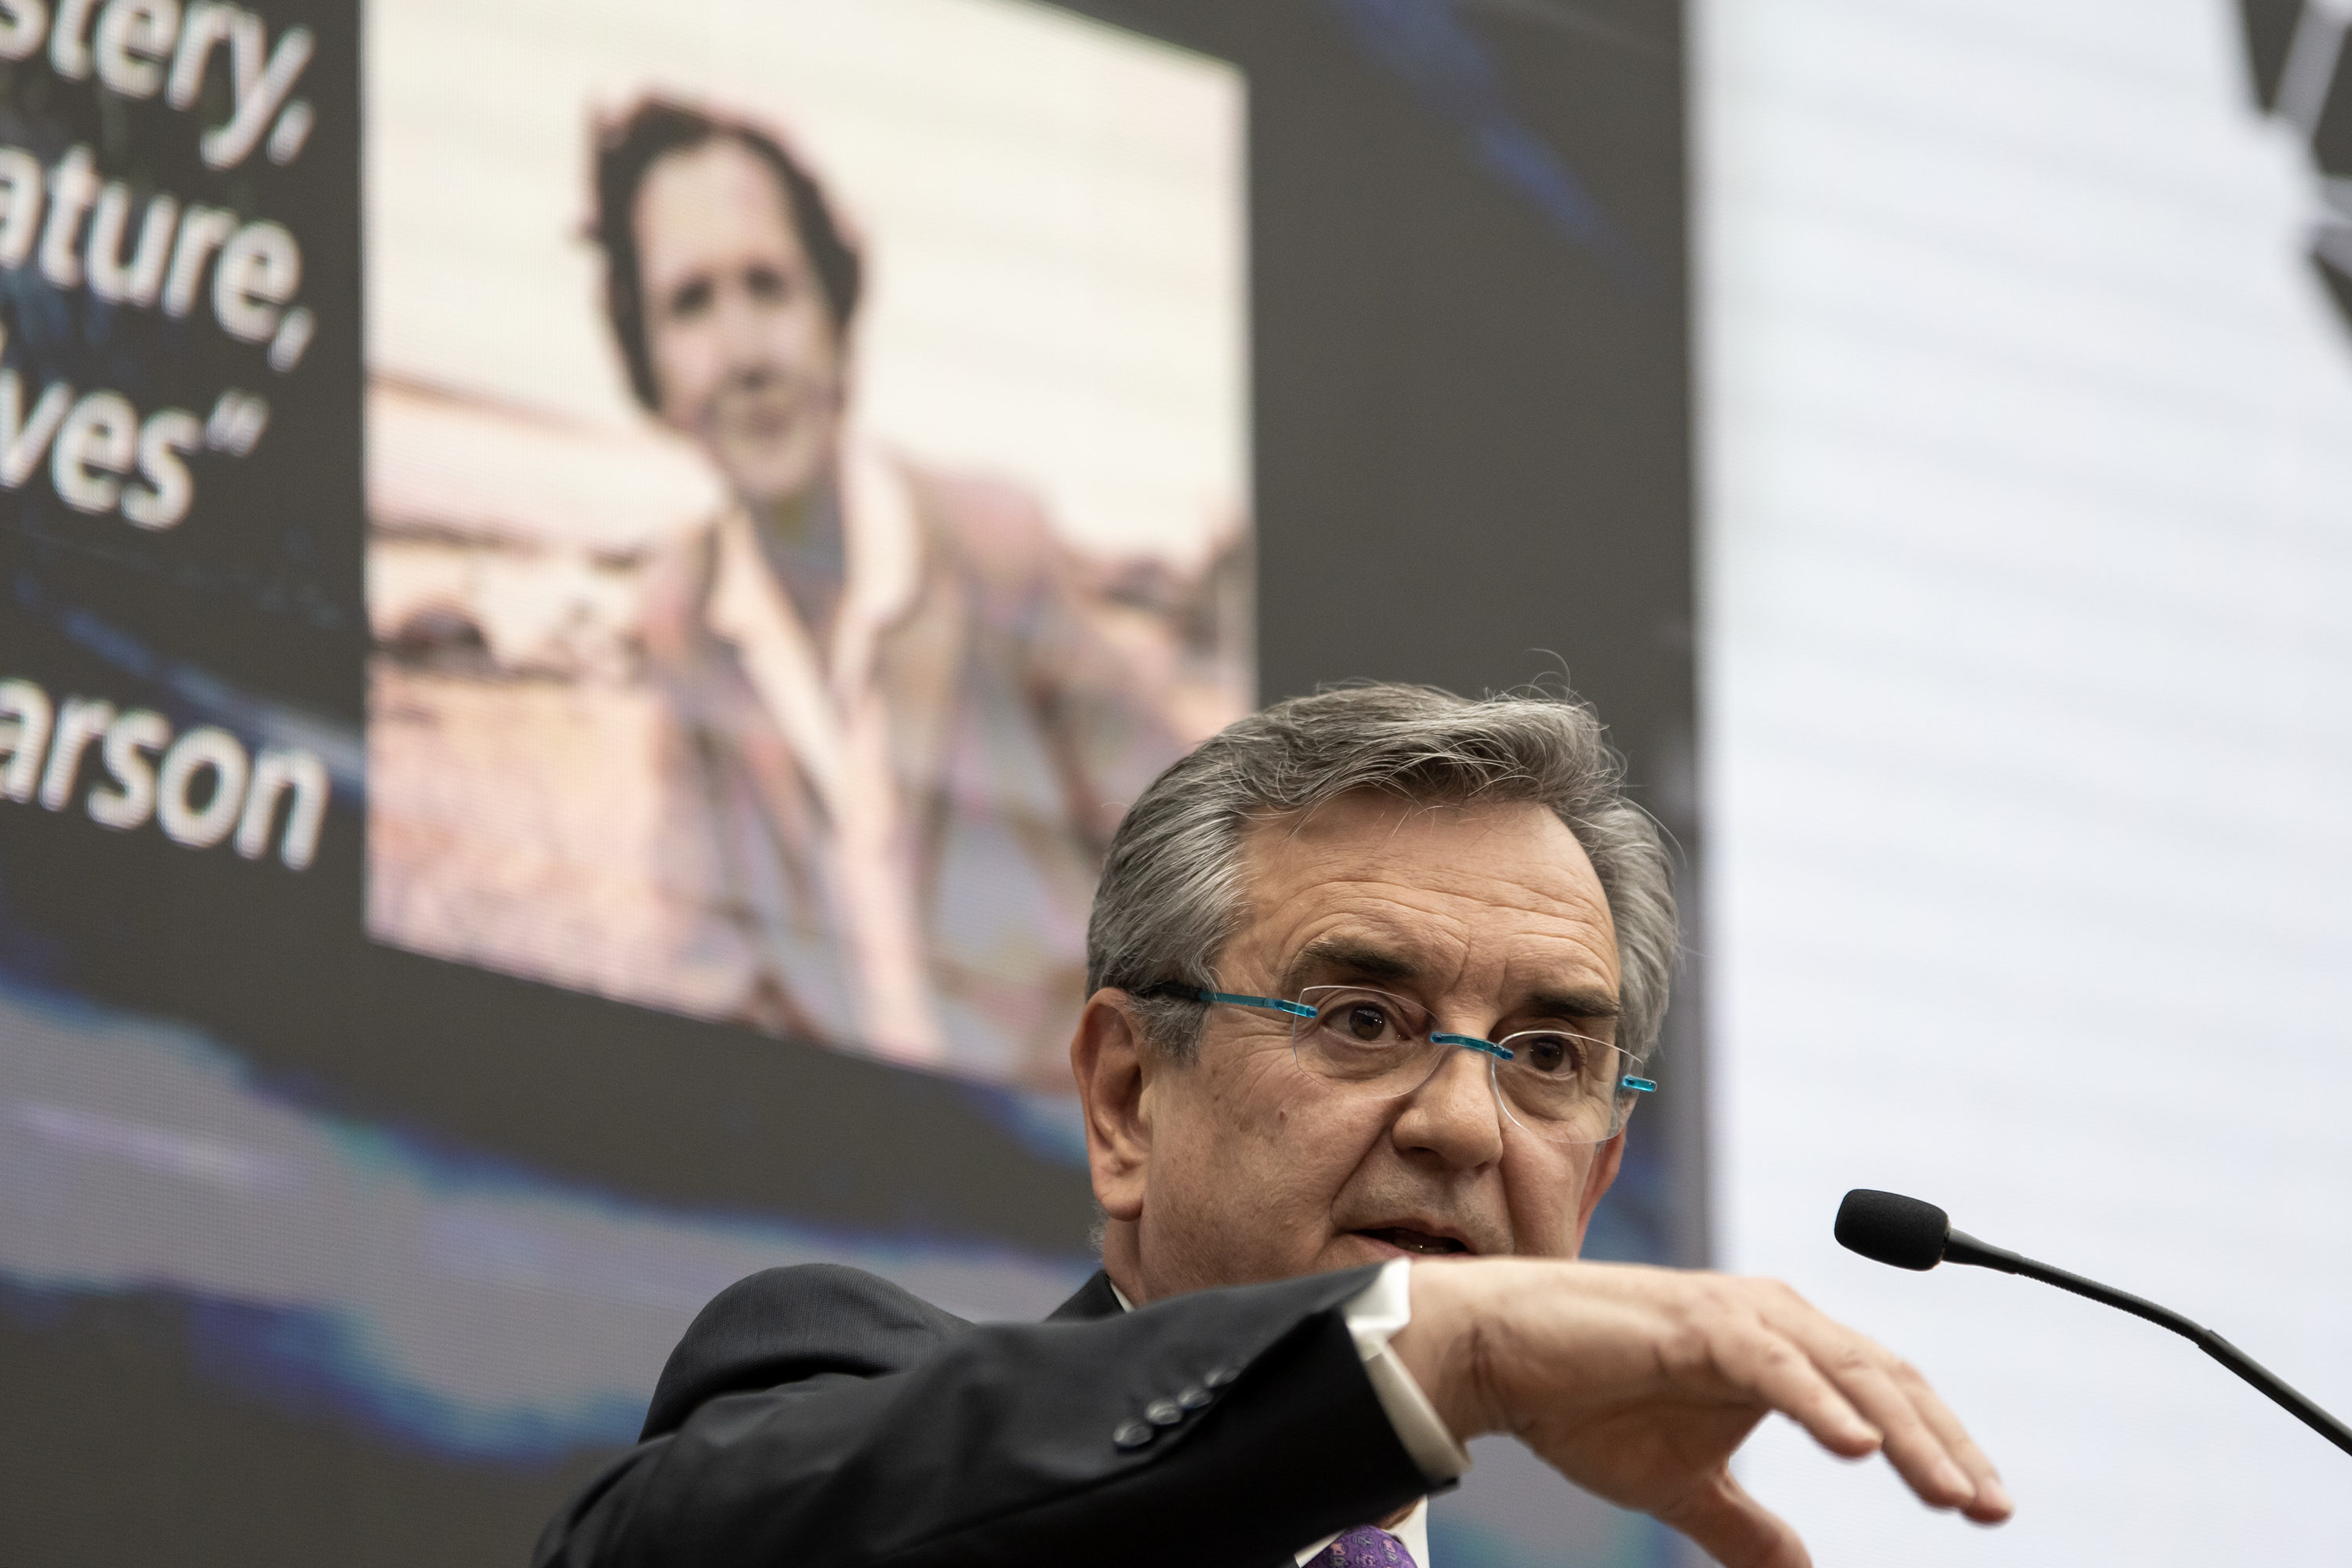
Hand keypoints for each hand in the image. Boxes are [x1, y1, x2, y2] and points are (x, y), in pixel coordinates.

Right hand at [1388, 1259, 2010, 1567]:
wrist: (1499, 1359)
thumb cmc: (1583, 1406)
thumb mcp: (1683, 1488)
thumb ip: (1747, 1526)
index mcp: (1781, 1348)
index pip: (1884, 1397)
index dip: (1939, 1448)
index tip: (1987, 1509)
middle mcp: (1774, 1319)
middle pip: (1886, 1380)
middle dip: (1945, 1446)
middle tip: (1991, 1509)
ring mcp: (1738, 1316)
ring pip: (1847, 1371)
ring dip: (1904, 1432)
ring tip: (1948, 1492)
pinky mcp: (1696, 1325)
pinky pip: (1774, 1364)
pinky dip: (1821, 1403)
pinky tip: (1858, 1448)